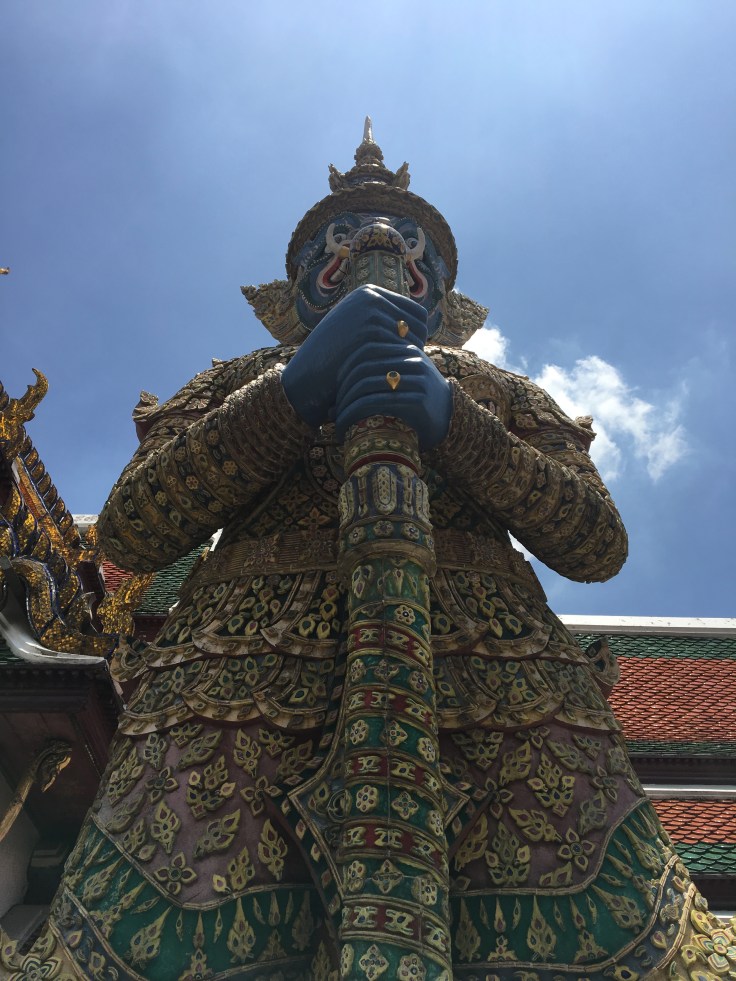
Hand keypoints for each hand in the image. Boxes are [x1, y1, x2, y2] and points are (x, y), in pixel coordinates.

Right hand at [281, 286, 427, 427]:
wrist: (308, 378)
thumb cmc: (334, 360)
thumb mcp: (355, 330)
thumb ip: (381, 320)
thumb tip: (419, 319)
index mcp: (369, 293)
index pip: (417, 314)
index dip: (417, 338)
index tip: (408, 358)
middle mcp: (371, 296)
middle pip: (420, 325)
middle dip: (416, 349)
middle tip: (404, 369)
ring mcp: (371, 311)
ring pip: (414, 340)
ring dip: (409, 360)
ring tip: (396, 376)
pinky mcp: (372, 331)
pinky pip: (404, 351)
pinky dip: (403, 367)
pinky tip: (391, 381)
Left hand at [335, 336, 451, 449]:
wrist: (449, 417)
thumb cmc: (417, 397)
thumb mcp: (402, 373)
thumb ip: (381, 364)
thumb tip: (340, 366)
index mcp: (404, 348)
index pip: (365, 351)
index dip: (343, 370)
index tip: (331, 389)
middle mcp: (411, 360)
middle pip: (364, 369)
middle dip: (342, 390)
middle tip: (330, 407)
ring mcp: (416, 378)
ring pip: (368, 386)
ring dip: (346, 404)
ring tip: (335, 419)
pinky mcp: (418, 399)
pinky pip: (378, 402)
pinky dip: (357, 414)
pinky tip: (346, 425)